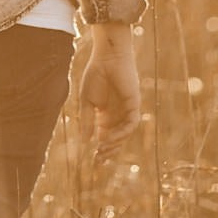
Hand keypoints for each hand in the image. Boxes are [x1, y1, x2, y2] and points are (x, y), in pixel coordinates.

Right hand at [79, 23, 141, 158]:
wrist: (107, 57)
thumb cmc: (95, 75)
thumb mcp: (87, 102)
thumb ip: (86, 122)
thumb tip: (84, 143)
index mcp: (105, 113)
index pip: (104, 136)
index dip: (99, 149)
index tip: (91, 160)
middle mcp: (117, 114)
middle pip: (115, 138)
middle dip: (107, 151)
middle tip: (97, 161)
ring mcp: (126, 110)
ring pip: (124, 134)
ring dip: (114, 144)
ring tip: (102, 150)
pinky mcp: (134, 105)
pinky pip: (131, 124)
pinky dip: (122, 133)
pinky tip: (109, 137)